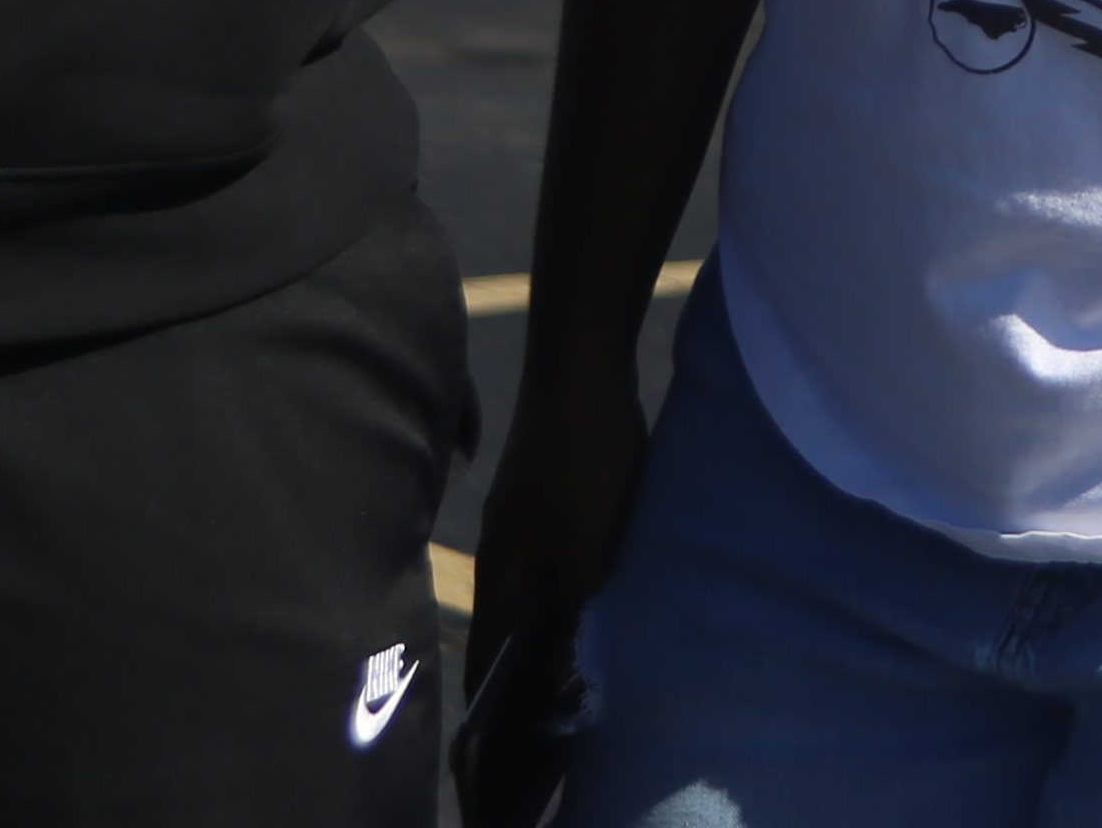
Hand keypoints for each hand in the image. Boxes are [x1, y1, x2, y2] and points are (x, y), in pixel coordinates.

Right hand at [456, 370, 646, 827]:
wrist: (584, 361)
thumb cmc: (585, 456)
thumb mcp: (590, 546)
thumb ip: (579, 613)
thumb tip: (566, 679)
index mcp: (501, 568)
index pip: (490, 653)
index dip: (499, 700)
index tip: (517, 741)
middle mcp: (504, 546)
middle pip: (514, 622)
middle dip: (535, 666)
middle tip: (568, 709)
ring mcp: (526, 517)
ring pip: (540, 587)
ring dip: (562, 622)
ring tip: (593, 660)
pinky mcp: (553, 492)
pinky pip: (560, 555)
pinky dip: (578, 583)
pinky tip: (611, 593)